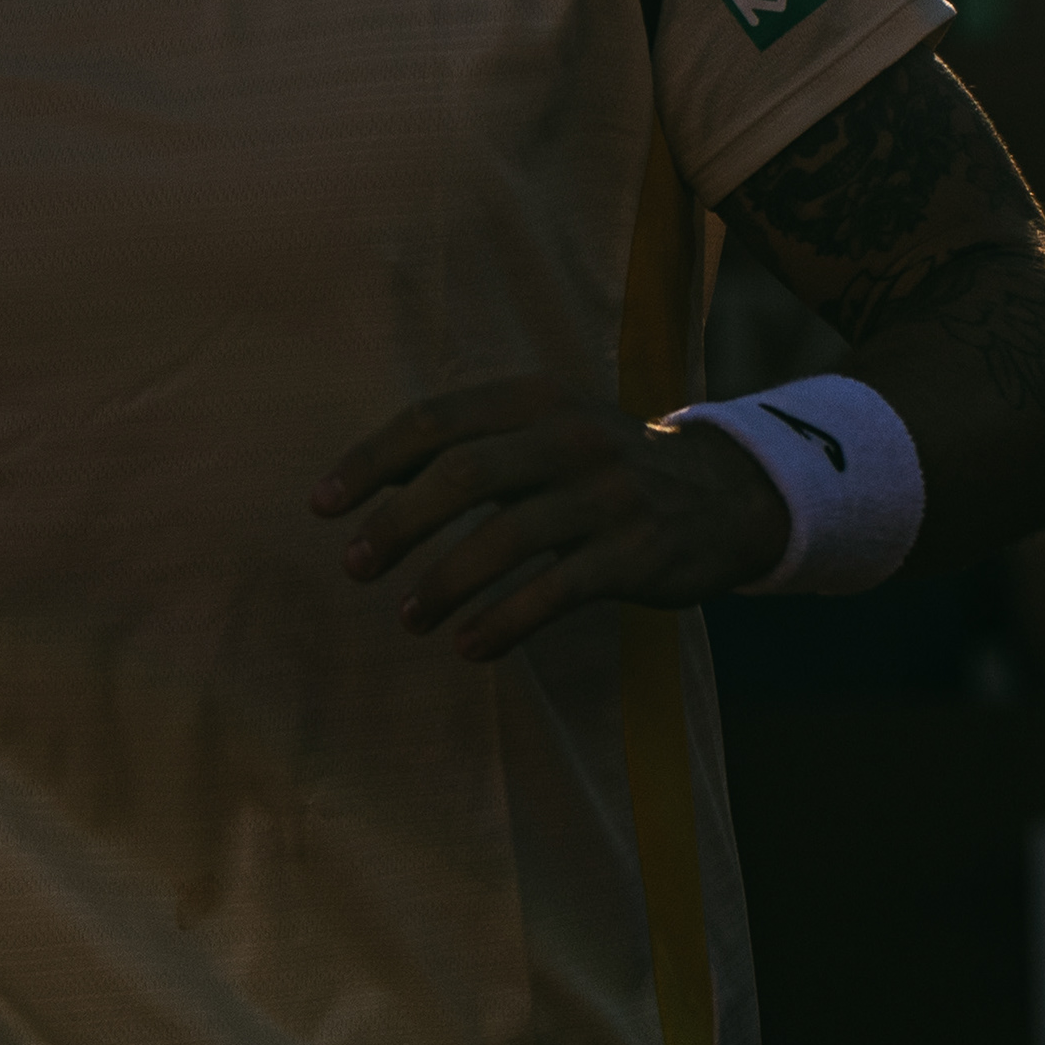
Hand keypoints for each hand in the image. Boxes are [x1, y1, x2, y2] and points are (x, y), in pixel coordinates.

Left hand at [312, 376, 791, 661]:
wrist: (723, 495)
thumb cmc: (602, 468)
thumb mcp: (546, 432)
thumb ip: (473, 449)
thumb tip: (371, 488)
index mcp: (535, 398)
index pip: (435, 420)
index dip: (371, 462)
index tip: (321, 505)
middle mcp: (570, 436)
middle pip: (462, 475)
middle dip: (397, 524)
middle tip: (353, 566)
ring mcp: (606, 495)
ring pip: (505, 537)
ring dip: (444, 582)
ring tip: (407, 617)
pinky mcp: (634, 553)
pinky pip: (554, 592)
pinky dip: (503, 622)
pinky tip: (468, 646)